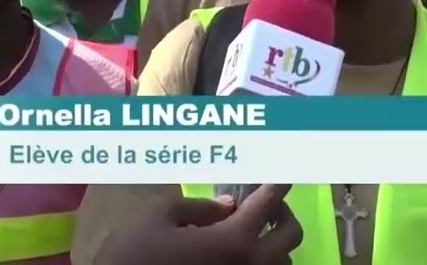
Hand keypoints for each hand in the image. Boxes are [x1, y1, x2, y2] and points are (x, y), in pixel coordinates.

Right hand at [95, 184, 302, 264]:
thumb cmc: (135, 256)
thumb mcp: (159, 216)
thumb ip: (199, 206)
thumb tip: (228, 206)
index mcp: (234, 239)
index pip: (269, 202)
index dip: (278, 182)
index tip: (285, 171)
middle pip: (292, 235)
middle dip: (283, 213)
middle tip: (262, 205)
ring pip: (283, 264)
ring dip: (275, 244)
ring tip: (250, 233)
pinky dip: (260, 263)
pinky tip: (237, 255)